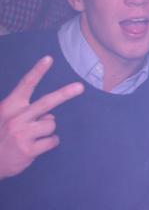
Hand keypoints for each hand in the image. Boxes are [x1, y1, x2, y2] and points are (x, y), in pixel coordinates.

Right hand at [0, 56, 83, 179]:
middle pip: (46, 103)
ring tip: (33, 137)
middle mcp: (16, 118)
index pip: (25, 85)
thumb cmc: (1, 136)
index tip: (49, 59)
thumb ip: (25, 112)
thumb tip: (50, 115)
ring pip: (51, 124)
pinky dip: (49, 143)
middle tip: (80, 87)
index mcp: (9, 107)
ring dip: (47, 130)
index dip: (37, 71)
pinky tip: (36, 147)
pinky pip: (52, 140)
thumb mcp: (5, 117)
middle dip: (65, 94)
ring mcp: (22, 134)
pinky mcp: (28, 150)